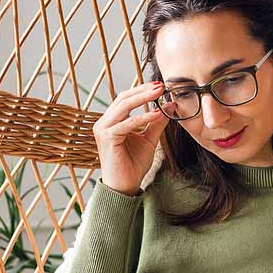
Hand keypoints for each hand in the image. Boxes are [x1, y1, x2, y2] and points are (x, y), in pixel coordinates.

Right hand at [92, 81, 170, 195]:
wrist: (124, 187)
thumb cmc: (133, 165)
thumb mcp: (149, 140)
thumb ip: (156, 122)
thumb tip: (169, 105)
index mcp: (111, 121)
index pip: (125, 99)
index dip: (142, 90)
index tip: (160, 86)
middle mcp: (103, 123)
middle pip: (123, 98)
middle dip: (143, 90)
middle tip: (162, 85)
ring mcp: (103, 129)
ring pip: (123, 106)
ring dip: (143, 98)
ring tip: (160, 93)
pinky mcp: (107, 138)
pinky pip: (127, 123)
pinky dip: (143, 117)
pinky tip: (157, 114)